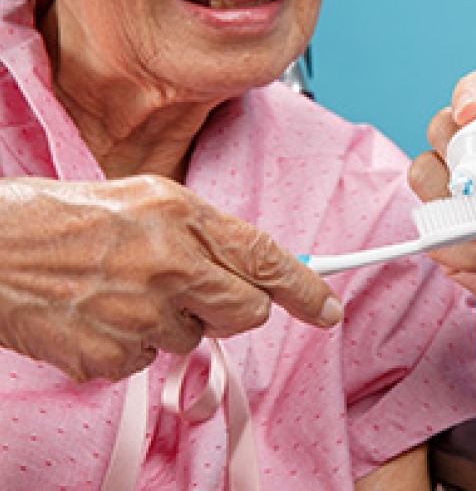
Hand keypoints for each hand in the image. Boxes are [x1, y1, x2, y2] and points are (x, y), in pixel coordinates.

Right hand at [0, 175, 341, 381]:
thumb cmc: (61, 218)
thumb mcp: (145, 200)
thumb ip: (203, 232)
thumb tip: (249, 268)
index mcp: (180, 215)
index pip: (266, 257)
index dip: (306, 288)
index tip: (327, 308)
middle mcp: (168, 263)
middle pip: (248, 312)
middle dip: (236, 309)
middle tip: (200, 293)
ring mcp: (139, 314)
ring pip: (194, 339)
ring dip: (172, 322)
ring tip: (124, 291)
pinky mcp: (109, 355)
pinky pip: (147, 362)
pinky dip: (132, 345)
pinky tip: (102, 315)